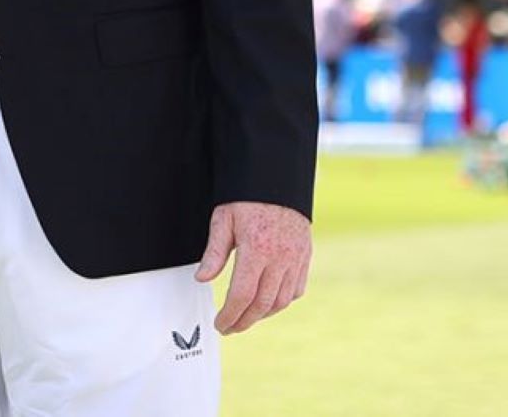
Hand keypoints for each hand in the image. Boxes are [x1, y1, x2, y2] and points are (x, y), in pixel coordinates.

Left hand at [195, 201, 310, 334]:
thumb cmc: (246, 198)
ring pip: (282, 301)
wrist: (277, 180)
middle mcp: (280, 258)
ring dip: (263, 315)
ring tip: (246, 317)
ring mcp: (296, 259)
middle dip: (244, 321)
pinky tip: (268, 303)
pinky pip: (297, 289)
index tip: (221, 324)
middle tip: (230, 327)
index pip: (242, 295)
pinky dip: (282, 302)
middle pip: (263, 304)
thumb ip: (214, 252)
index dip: (230, 315)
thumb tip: (202, 278)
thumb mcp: (223, 219)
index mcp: (256, 250)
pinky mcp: (305, 257)